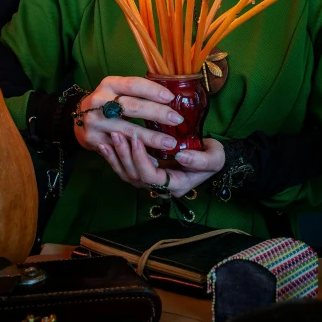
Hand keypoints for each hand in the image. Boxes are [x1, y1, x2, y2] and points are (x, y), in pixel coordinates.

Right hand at [73, 75, 182, 155]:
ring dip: (151, 138)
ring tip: (170, 143)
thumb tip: (170, 97)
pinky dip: (138, 154)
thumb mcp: (117, 90)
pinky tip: (154, 158)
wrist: (79, 118)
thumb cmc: (107, 101)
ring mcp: (95, 121)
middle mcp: (100, 100)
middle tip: (176, 120)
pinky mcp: (94, 139)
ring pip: (127, 130)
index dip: (152, 90)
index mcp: (109, 84)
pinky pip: (120, 148)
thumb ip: (137, 92)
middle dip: (157, 113)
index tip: (171, 98)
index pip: (133, 84)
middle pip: (132, 106)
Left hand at [98, 134, 224, 197]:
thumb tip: (180, 154)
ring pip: (127, 174)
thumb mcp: (215, 158)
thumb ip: (200, 160)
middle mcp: (161, 188)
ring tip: (109, 138)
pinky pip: (126, 169)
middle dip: (124, 155)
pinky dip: (115, 158)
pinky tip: (106, 144)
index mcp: (176, 185)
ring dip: (116, 156)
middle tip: (117, 133)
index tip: (137, 137)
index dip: (141, 159)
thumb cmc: (214, 157)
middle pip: (135, 177)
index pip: (151, 177)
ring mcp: (152, 181)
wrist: (211, 157)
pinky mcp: (146, 172)